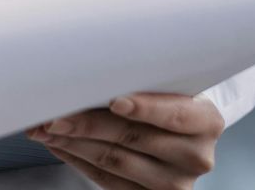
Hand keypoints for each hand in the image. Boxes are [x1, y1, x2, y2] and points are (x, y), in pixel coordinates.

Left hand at [24, 92, 224, 188]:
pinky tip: (59, 144)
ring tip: (47, 127)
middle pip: (134, 138)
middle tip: (56, 113)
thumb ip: (143, 82)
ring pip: (114, 161)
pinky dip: (77, 159)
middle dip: (88, 124)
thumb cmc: (169, 100)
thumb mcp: (170, 86)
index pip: (175, 114)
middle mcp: (194, 156)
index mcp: (206, 121)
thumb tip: (89, 76)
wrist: (182, 135)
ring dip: (74, 143)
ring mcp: (173, 183)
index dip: (145, 108)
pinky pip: (106, 179)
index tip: (115, 101)